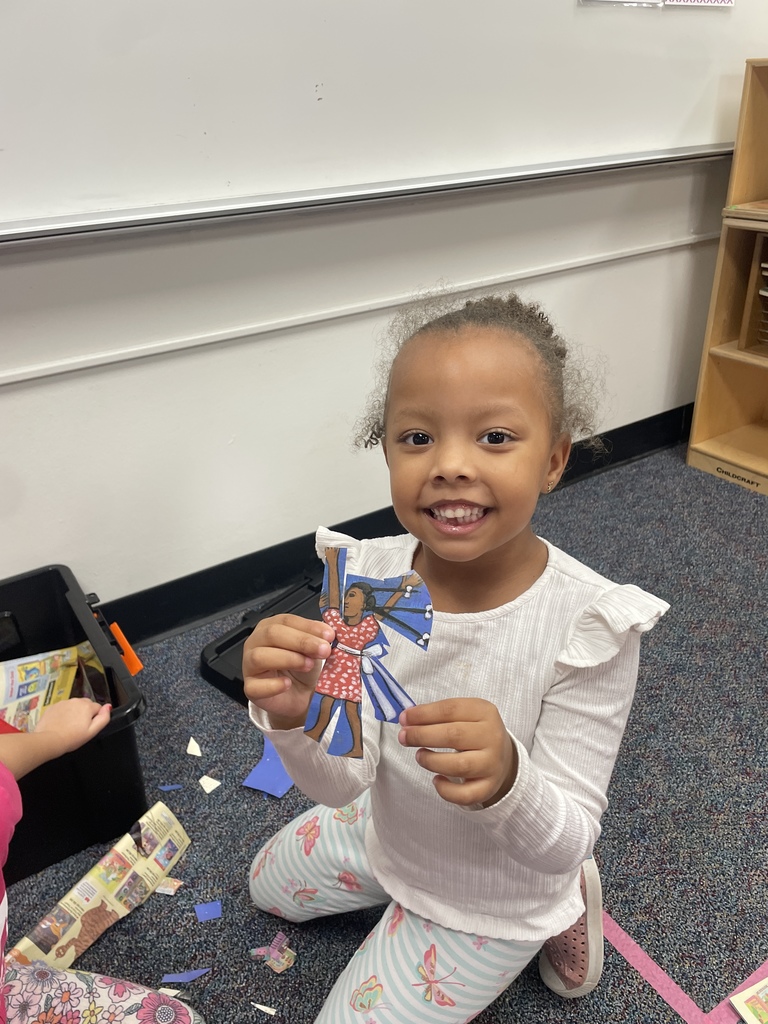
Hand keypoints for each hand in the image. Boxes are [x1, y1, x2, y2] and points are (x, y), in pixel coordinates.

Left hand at [34, 698, 111, 757]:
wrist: (49, 740)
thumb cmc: (71, 738)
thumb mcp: (92, 732)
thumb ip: (104, 718)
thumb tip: (108, 707)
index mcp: (87, 706)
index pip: (98, 708)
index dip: (94, 718)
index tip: (87, 727)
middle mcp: (76, 701)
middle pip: (86, 705)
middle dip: (84, 714)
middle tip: (79, 727)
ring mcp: (64, 702)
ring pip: (74, 705)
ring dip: (74, 713)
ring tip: (69, 727)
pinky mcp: (53, 706)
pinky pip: (63, 707)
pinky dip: (63, 714)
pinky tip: (60, 724)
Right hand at [242, 613, 334, 728]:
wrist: (301, 695)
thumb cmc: (304, 667)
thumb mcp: (313, 649)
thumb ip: (318, 640)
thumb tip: (327, 635)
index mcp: (270, 627)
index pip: (286, 620)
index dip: (308, 627)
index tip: (329, 635)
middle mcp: (256, 642)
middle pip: (272, 634)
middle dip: (301, 641)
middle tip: (323, 650)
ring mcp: (249, 665)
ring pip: (260, 656)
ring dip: (288, 659)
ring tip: (308, 665)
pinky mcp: (250, 688)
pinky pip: (254, 686)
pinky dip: (273, 685)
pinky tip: (288, 684)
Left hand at [398, 698, 517, 806]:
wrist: (502, 755)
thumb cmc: (473, 731)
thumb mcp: (463, 714)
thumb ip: (438, 715)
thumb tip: (407, 719)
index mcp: (485, 712)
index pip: (450, 709)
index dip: (423, 714)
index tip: (404, 718)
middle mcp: (492, 737)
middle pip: (454, 735)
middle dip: (422, 735)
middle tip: (404, 737)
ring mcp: (492, 764)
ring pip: (459, 766)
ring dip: (432, 760)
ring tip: (420, 755)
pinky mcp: (488, 787)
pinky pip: (465, 795)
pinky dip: (446, 790)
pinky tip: (436, 780)